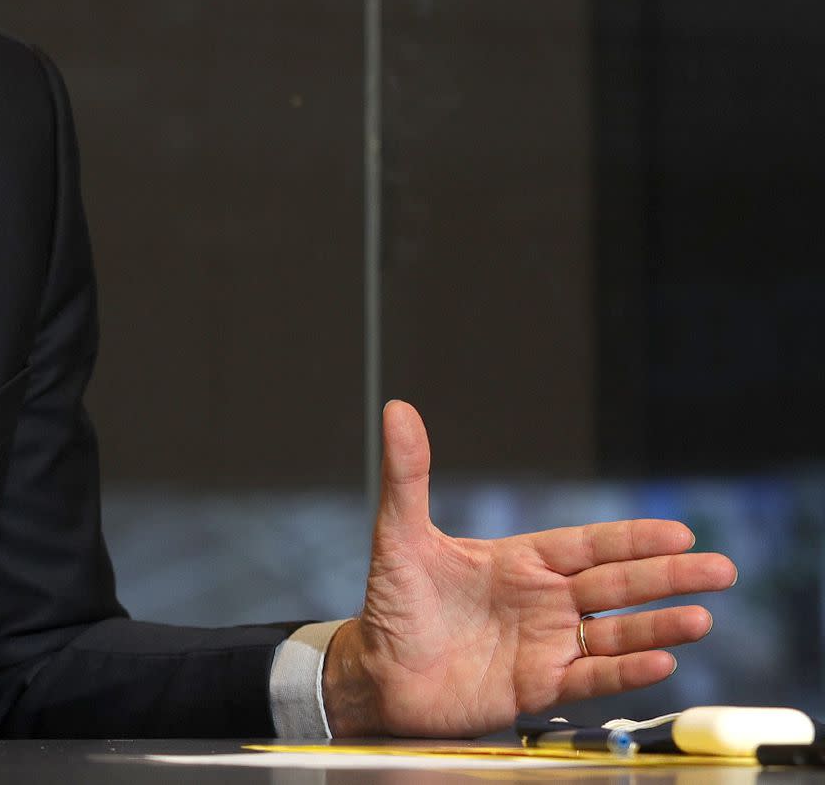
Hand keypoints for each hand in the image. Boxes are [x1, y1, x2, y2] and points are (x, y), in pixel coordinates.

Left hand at [324, 400, 737, 737]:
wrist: (377, 673)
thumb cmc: (391, 604)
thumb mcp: (399, 536)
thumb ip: (407, 476)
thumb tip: (398, 410)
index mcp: (518, 563)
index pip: (587, 545)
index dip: (632, 539)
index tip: (680, 532)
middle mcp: (541, 602)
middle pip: (616, 585)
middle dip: (668, 577)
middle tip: (721, 569)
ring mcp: (545, 645)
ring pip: (614, 633)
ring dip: (657, 626)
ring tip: (700, 618)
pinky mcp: (538, 688)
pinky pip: (591, 677)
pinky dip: (625, 670)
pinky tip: (661, 662)